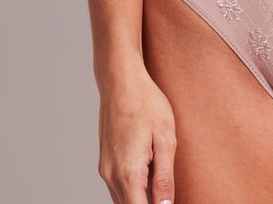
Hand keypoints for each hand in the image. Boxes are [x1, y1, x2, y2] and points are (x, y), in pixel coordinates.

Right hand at [97, 57, 176, 203]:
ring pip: (123, 200)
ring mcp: (106, 170)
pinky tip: (149, 174)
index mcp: (128, 172)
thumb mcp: (165, 139)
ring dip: (141, 198)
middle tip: (167, 194)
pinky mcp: (105, 163)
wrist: (120, 81)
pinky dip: (133, 190)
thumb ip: (164, 178)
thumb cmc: (146, 103)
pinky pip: (118, 188)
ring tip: (160, 184)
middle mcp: (112, 176)